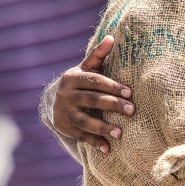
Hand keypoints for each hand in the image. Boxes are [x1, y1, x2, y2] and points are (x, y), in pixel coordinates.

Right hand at [51, 35, 134, 153]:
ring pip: (85, 121)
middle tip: (132, 110)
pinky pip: (80, 136)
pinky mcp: (63, 127)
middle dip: (112, 105)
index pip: (94, 81)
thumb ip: (99, 54)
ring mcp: (63, 112)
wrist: (52, 100)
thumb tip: (112, 36)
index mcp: (72, 77)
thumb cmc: (79, 81)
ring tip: (120, 133)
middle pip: (92, 100)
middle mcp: (65, 95)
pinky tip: (107, 148)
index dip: (112, 86)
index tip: (130, 93)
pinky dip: (93, 143)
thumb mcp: (86, 67)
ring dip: (102, 128)